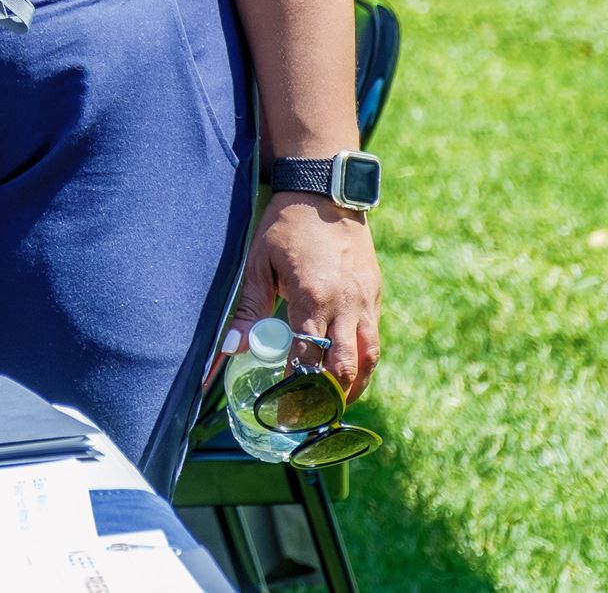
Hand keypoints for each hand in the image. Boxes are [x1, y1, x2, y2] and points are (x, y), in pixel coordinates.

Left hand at [219, 193, 382, 402]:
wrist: (326, 191)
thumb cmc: (287, 225)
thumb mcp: (259, 262)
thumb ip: (249, 308)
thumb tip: (232, 348)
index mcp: (313, 298)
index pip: (308, 357)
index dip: (298, 386)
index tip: (285, 407)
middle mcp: (345, 304)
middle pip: (345, 367)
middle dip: (331, 396)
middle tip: (314, 417)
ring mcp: (366, 300)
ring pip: (369, 358)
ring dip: (354, 385)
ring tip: (336, 405)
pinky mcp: (375, 294)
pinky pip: (374, 337)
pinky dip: (363, 360)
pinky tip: (349, 372)